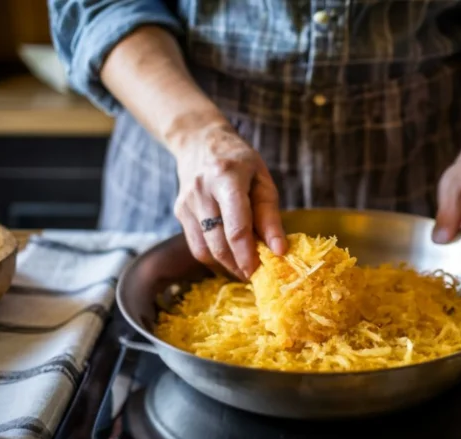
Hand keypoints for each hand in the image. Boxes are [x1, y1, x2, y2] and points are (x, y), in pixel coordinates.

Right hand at [173, 121, 285, 279]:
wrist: (199, 142)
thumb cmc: (239, 162)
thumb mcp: (262, 180)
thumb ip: (270, 216)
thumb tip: (279, 250)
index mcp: (227, 177)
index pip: (236, 226)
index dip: (248, 254)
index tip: (261, 272)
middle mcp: (202, 190)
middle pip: (219, 242)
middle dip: (239, 265)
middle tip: (257, 275)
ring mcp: (187, 202)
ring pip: (205, 250)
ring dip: (227, 265)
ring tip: (245, 268)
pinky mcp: (180, 213)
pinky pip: (197, 246)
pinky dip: (215, 257)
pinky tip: (230, 256)